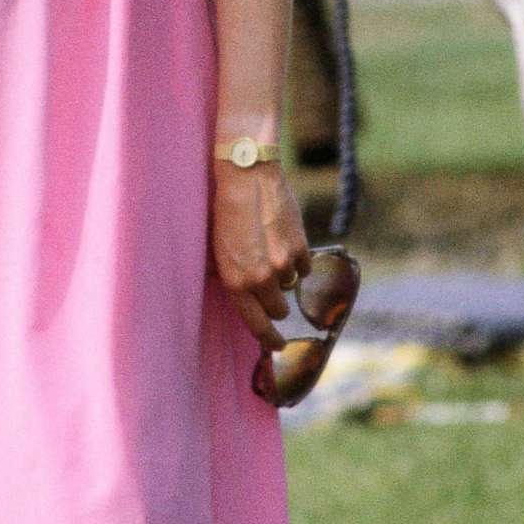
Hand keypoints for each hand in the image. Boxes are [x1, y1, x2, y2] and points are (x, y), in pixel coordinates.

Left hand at [211, 163, 309, 349]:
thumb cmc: (226, 212)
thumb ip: (234, 279)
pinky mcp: (301, 247)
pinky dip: (298, 259)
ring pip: (291, 286)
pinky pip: (304, 267)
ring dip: (284, 276)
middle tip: (268, 284)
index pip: (256, 325)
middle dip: (274, 302)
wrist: (246, 176)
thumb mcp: (219, 251)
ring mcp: (283, 264)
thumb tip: (247, 300)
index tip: (277, 346)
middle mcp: (260, 278)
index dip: (268, 340)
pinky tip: (284, 240)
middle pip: (277, 309)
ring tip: (270, 249)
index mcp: (236, 283)